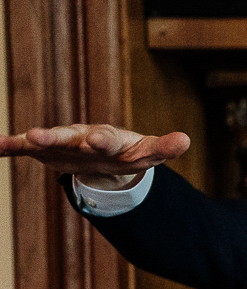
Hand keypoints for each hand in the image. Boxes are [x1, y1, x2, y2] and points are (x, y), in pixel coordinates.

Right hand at [0, 124, 190, 183]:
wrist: (102, 151)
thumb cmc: (126, 152)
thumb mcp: (145, 152)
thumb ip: (163, 148)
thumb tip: (186, 139)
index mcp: (109, 139)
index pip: (109, 139)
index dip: (103, 140)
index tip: (98, 140)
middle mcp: (83, 136)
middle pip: (74, 136)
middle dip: (62, 136)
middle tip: (45, 135)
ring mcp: (62, 142)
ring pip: (48, 140)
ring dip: (36, 139)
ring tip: (25, 138)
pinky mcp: (45, 150)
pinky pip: (25, 149)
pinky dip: (10, 146)